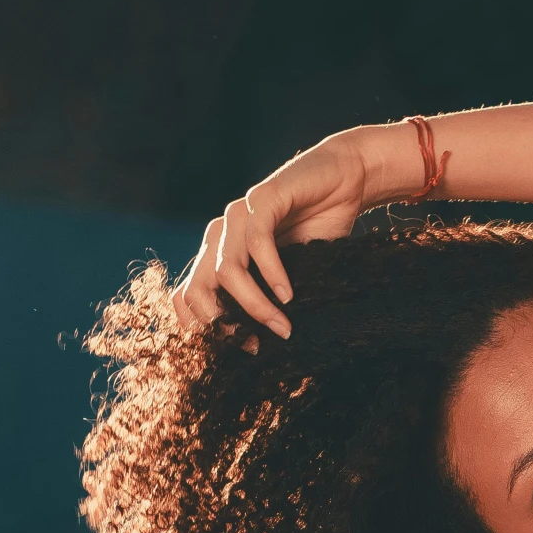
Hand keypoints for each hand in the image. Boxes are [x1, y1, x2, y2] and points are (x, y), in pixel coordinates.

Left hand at [171, 124, 399, 340]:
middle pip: (199, 288)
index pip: (187, 296)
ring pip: (227, 270)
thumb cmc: (318, 232)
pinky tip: (289, 294)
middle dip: (225, 323)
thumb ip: (267, 299)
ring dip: (255, 305)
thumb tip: (259, 347)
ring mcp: (238, 214)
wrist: (346, 181)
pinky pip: (257, 243)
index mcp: (219, 254)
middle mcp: (221, 234)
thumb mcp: (287, 276)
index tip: (237, 350)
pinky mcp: (262, 199)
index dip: (204, 327)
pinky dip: (272, 274)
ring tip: (282, 327)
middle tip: (256, 346)